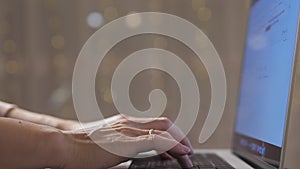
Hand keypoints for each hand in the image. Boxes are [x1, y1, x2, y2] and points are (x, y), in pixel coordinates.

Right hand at [61, 115, 193, 168]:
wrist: (63, 144)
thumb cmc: (80, 146)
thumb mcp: (106, 142)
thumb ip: (121, 145)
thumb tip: (133, 153)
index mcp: (125, 122)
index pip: (155, 123)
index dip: (171, 133)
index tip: (178, 146)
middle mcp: (129, 122)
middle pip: (164, 123)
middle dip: (180, 135)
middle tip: (188, 151)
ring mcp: (129, 130)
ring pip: (164, 129)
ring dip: (180, 141)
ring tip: (188, 154)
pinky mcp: (126, 142)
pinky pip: (157, 141)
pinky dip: (173, 145)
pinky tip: (182, 153)